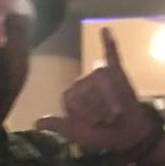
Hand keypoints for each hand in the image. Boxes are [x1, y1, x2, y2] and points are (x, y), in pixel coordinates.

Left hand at [36, 27, 161, 155]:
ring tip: (115, 111)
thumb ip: (58, 126)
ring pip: (102, 84)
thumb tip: (37, 122)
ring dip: (111, 102)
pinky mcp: (117, 72)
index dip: (84, 115)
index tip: (94, 124)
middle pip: (87, 91)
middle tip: (106, 119)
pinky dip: (109, 42)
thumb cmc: (101, 135)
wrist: (128, 135)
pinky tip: (105, 30)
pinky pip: (111, 55)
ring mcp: (100, 76)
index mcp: (72, 94)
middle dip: (99, 109)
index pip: (71, 99)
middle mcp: (84, 81)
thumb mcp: (76, 134)